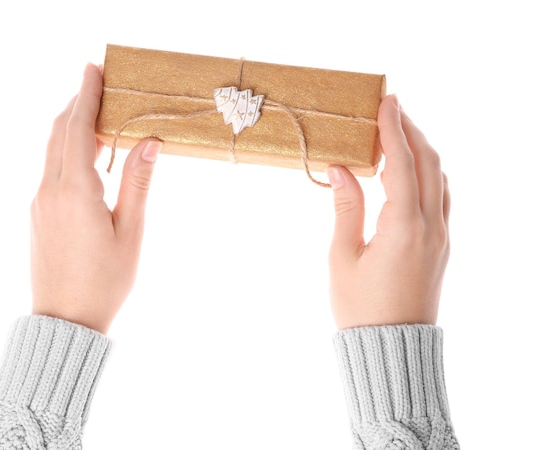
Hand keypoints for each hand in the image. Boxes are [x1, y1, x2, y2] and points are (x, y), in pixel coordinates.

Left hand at [30, 64, 161, 333]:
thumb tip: (150, 141)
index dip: (87, 95)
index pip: (80, 129)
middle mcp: (50, 190)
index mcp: (76, 191)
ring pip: (52, 150)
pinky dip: (67, 151)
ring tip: (97, 115)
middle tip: (98, 82)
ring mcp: (40, 202)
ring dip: (72, 127)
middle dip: (77, 103)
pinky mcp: (39, 214)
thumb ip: (137, 182)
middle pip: (60, 132)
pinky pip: (50, 169)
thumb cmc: (105, 281)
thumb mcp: (130, 231)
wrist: (66, 320)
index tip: (94, 68)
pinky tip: (87, 157)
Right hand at [327, 95, 449, 329]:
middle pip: (429, 163)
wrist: (392, 350)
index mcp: (404, 227)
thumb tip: (339, 169)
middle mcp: (431, 227)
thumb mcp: (342, 258)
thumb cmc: (360, 308)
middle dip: (411, 131)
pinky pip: (442, 199)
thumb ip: (345, 208)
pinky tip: (409, 174)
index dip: (394, 129)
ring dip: (422, 152)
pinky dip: (428, 175)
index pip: (401, 163)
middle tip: (391, 110)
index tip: (387, 100)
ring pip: (440, 179)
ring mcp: (442, 237)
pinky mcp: (442, 247)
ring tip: (397, 137)